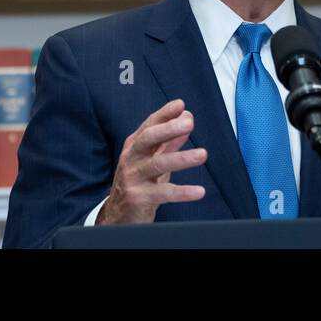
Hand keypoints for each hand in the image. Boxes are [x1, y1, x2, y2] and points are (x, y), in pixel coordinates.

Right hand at [97, 99, 206, 224]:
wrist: (118, 216)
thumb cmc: (138, 183)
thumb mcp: (152, 160)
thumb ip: (169, 142)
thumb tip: (186, 119)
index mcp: (135, 147)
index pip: (149, 125)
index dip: (164, 114)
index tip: (180, 105)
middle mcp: (131, 159)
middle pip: (148, 139)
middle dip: (168, 129)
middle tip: (188, 123)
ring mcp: (133, 178)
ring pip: (157, 164)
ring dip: (181, 158)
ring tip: (202, 154)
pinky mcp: (138, 198)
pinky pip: (163, 193)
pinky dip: (182, 192)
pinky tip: (199, 191)